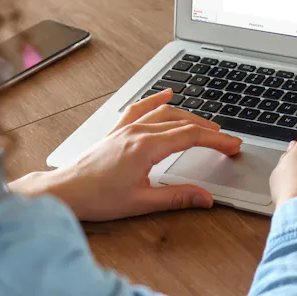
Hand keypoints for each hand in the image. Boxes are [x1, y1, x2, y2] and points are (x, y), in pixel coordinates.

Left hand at [10, 90, 242, 220]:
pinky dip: (156, 100)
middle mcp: (137, 132)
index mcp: (146, 147)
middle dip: (209, 129)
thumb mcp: (142, 202)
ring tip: (207, 125)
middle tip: (227, 140)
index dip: (216, 140)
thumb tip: (205, 198)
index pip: (191, 136)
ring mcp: (126, 128)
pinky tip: (167, 94)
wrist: (64, 192)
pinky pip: (140, 108)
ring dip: (189, 116)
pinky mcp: (117, 131)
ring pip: (165, 113)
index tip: (232, 145)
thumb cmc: (96, 198)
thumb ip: (177, 198)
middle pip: (182, 122)